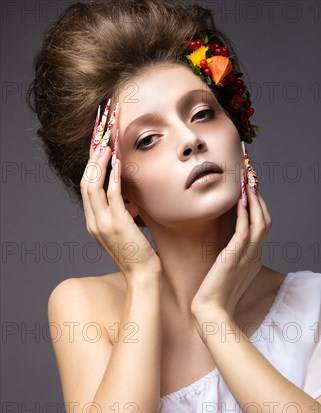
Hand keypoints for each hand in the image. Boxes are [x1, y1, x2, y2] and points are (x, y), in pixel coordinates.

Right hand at [80, 101, 160, 281]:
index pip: (87, 187)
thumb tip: (129, 202)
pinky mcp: (117, 223)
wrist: (142, 276)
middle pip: (85, 180)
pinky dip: (113, 175)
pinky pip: (111, 193)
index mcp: (93, 222)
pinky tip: (118, 160)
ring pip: (93, 184)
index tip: (99, 146)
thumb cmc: (137, 254)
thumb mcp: (126, 231)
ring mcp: (102, 223)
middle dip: (92, 156)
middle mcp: (93, 221)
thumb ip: (123, 214)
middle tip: (101, 136)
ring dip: (100, 160)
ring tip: (107, 141)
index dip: (91, 166)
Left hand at [191, 181, 271, 320]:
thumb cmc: (215, 297)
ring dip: (255, 198)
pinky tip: (241, 198)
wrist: (212, 313)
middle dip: (259, 196)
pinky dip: (245, 212)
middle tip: (251, 176)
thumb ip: (229, 258)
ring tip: (248, 179)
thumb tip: (223, 249)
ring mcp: (248, 256)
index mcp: (254, 258)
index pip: (261, 226)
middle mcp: (255, 255)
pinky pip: (245, 230)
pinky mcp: (236, 257)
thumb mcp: (226, 273)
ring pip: (260, 221)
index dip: (258, 206)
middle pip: (265, 219)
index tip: (250, 188)